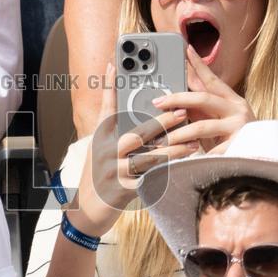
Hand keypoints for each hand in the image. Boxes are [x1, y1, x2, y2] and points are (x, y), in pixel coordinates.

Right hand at [69, 64, 195, 237]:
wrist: (85, 212)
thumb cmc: (96, 177)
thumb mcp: (98, 149)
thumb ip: (112, 130)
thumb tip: (125, 107)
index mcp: (99, 139)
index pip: (104, 108)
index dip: (109, 85)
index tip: (114, 64)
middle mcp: (105, 153)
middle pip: (135, 134)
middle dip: (160, 123)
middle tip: (181, 112)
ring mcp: (113, 171)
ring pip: (148, 157)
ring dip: (172, 148)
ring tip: (191, 140)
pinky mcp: (123, 189)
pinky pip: (151, 177)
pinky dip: (168, 170)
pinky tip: (184, 164)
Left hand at [151, 46, 255, 152]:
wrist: (264, 156)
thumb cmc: (234, 137)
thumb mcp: (218, 119)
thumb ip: (200, 109)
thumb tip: (177, 97)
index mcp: (232, 100)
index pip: (212, 79)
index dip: (199, 64)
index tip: (186, 50)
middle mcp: (237, 109)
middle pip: (203, 98)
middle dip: (177, 99)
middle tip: (158, 102)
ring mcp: (238, 127)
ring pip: (202, 126)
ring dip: (179, 133)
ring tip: (163, 140)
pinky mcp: (237, 146)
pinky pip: (210, 151)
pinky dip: (195, 155)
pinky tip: (182, 159)